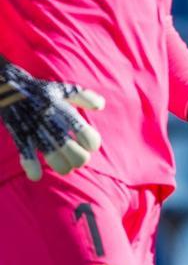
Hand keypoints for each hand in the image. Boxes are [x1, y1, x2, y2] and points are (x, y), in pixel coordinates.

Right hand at [0, 60, 103, 180]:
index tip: (91, 145)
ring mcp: (34, 130)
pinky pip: (25, 154)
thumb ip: (85, 97)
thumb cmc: (43, 92)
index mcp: (63, 109)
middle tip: (80, 159)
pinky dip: (31, 166)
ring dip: (62, 166)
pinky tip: (36, 176)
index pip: (84, 132)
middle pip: (71, 149)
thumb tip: (100, 106)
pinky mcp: (19, 136)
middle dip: (79, 159)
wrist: (10, 88)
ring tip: (66, 167)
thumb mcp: (65, 90)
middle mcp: (50, 121)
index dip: (91, 142)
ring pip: (51, 155)